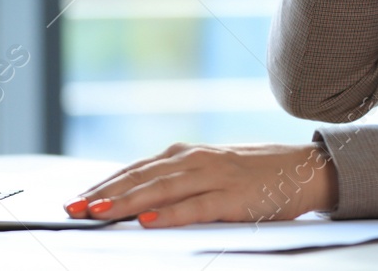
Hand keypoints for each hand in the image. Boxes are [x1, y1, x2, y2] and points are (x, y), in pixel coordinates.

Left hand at [65, 142, 336, 227]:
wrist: (303, 169)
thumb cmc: (254, 176)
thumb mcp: (211, 172)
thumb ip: (179, 182)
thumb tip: (140, 202)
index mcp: (187, 155)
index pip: (136, 169)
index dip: (105, 183)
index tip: (76, 197)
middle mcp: (195, 160)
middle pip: (142, 177)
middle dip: (106, 192)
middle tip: (74, 207)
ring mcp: (214, 176)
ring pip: (162, 189)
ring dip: (129, 201)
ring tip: (100, 212)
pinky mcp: (233, 197)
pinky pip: (197, 207)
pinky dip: (172, 214)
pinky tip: (150, 222)